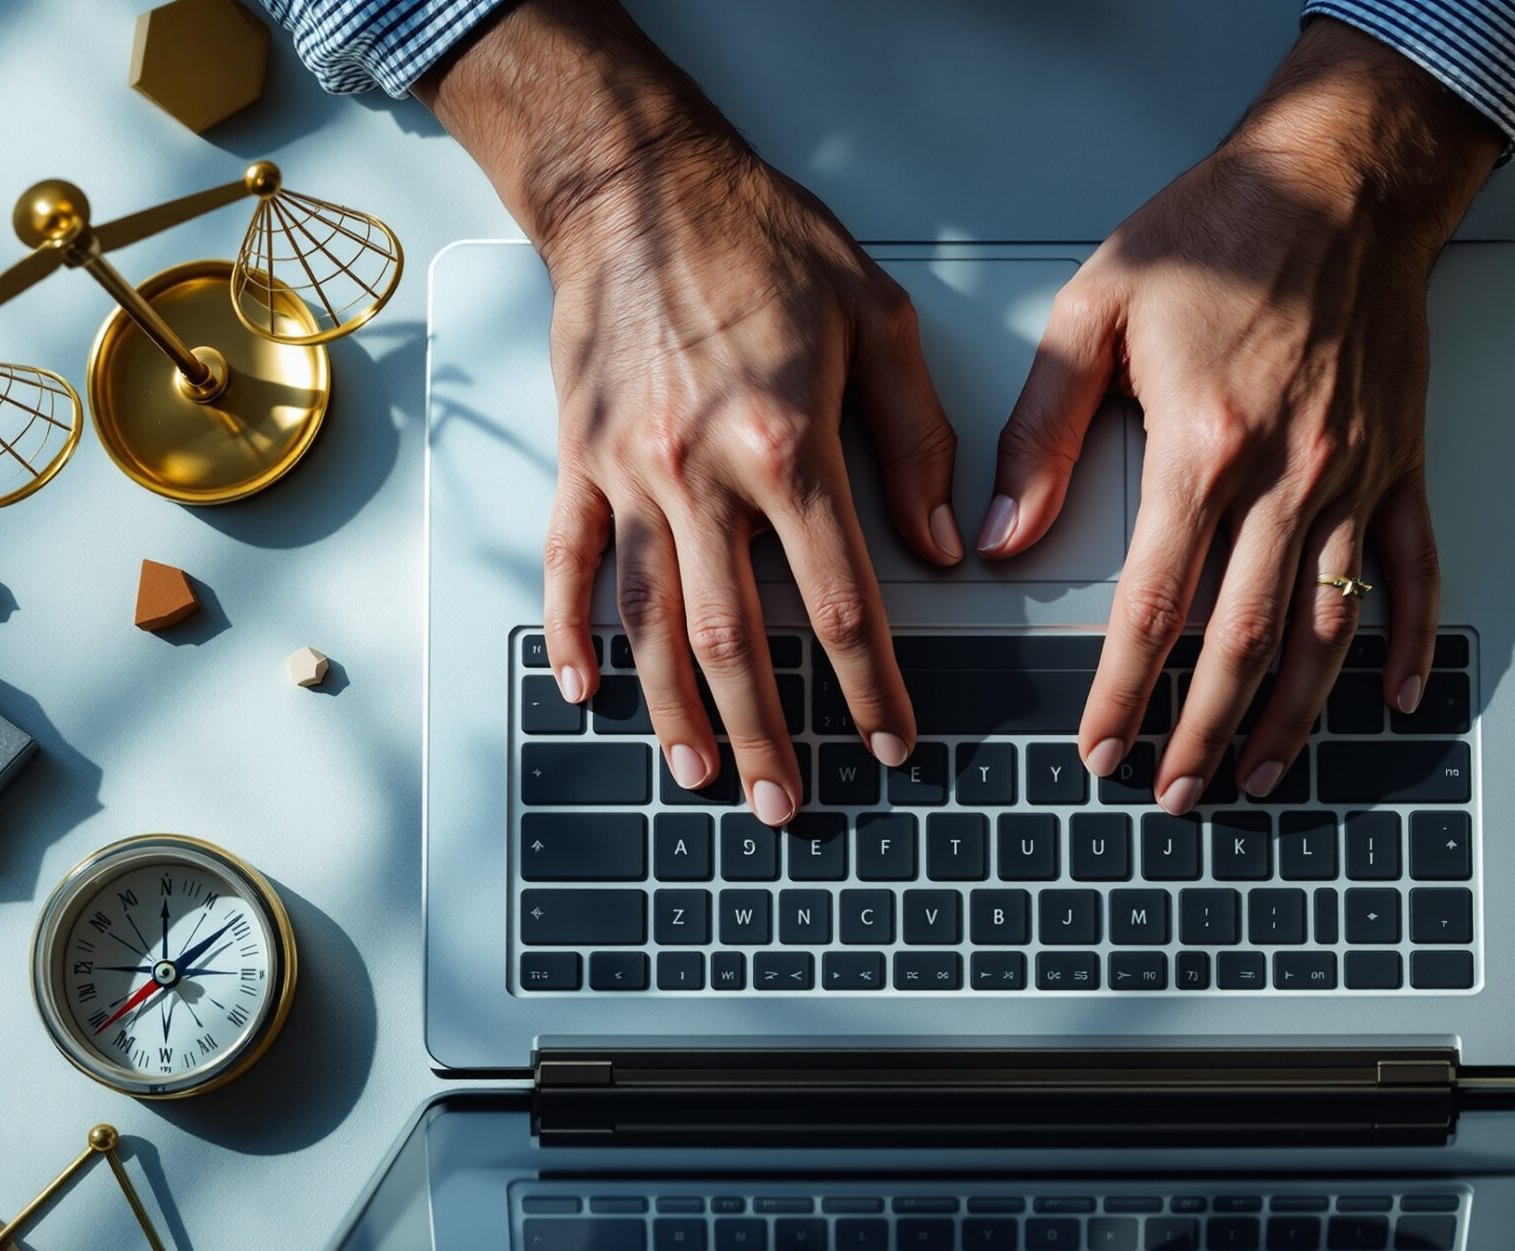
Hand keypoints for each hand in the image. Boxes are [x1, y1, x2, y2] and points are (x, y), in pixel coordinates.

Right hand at [421, 0, 959, 824]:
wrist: (639, 181)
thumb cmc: (762, 238)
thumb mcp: (877, 318)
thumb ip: (916, 441)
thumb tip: (946, 550)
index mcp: (786, 441)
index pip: (842, 599)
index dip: (870, 685)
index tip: (890, 741)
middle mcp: (699, 469)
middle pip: (737, 636)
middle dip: (768, 733)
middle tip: (789, 804)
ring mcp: (627, 469)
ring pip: (651, 618)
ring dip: (675, 709)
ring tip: (700, 775)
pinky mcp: (578, 455)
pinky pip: (567, 561)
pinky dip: (572, 631)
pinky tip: (585, 690)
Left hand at [986, 22, 1499, 813]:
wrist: (1338, 177)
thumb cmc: (1220, 230)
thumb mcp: (1093, 310)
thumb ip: (1040, 432)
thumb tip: (1002, 536)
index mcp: (1205, 445)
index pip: (1154, 605)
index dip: (1122, 690)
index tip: (1099, 744)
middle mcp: (1289, 475)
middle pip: (1244, 644)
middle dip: (1203, 734)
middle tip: (1172, 790)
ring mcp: (1354, 475)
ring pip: (1326, 629)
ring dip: (1292, 717)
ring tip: (1259, 774)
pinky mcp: (1398, 460)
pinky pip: (1411, 569)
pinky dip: (1403, 641)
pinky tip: (1390, 697)